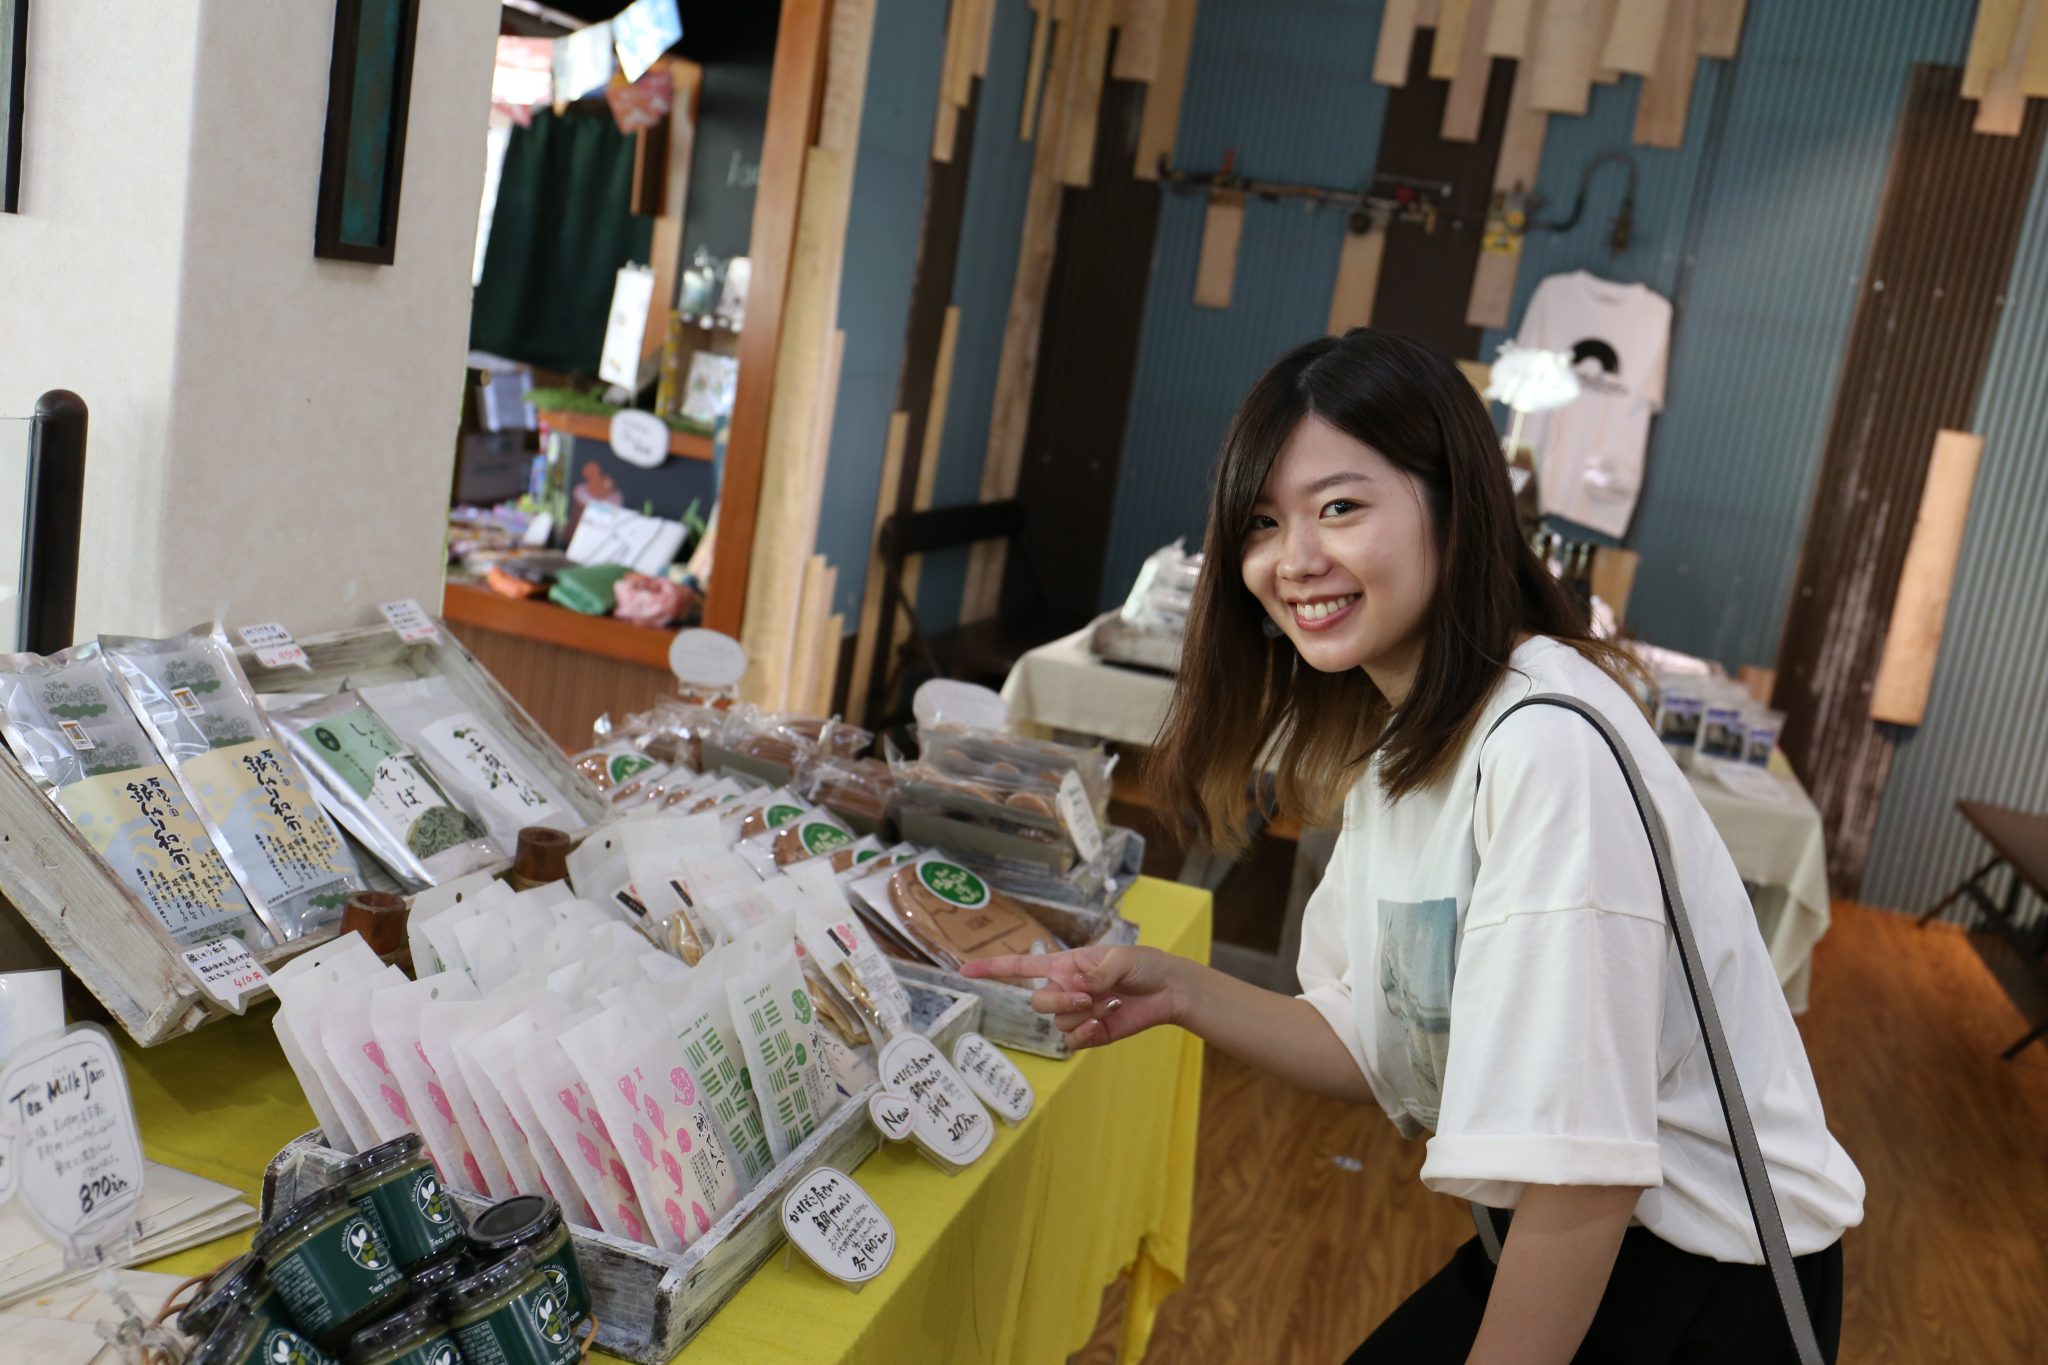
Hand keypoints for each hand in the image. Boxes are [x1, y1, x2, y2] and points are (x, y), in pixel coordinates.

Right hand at [961, 945, 1183, 1049]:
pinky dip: (1084, 1035)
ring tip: (1109, 1004)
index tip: (964, 970)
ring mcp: (1076, 1013)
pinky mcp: (1091, 1034)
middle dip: (1061, 1000)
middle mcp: (1065, 988)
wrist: (1168, 991)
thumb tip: (1079, 985)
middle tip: (1089, 995)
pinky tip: (1101, 1025)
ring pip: (1057, 1023)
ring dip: (1082, 1015)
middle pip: (1038, 1002)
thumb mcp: (1121, 959)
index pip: (1020, 967)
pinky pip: (1071, 1042)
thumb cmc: (1144, 965)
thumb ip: (1097, 972)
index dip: (992, 969)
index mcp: (1065, 964)